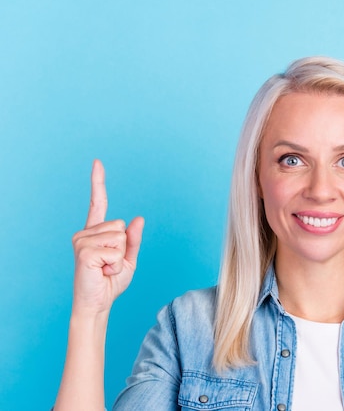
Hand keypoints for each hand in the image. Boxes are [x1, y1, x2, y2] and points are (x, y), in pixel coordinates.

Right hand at [71, 160, 143, 315]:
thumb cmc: (110, 281)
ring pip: (120, 238)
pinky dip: (116, 264)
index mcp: (96, 231)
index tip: (97, 162)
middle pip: (121, 225)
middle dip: (123, 247)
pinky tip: (102, 271)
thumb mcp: (129, 259)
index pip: (98, 202)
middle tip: (110, 263)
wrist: (98, 302)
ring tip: (106, 268)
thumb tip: (138, 218)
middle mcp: (85, 232)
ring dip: (120, 257)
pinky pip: (116, 251)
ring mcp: (82, 241)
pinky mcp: (85, 251)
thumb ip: (133, 239)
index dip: (98, 182)